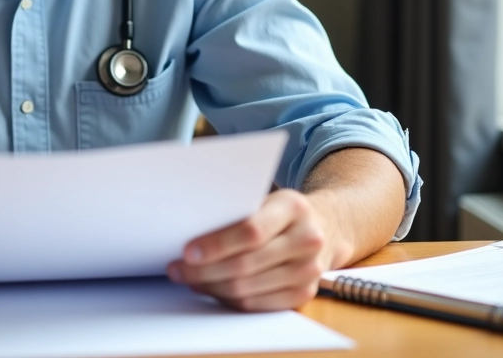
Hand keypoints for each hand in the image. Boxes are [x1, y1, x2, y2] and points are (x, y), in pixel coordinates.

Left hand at [167, 189, 333, 311]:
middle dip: (205, 270)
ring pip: (248, 288)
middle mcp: (307, 239)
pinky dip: (229, 299)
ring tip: (189, 278)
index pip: (251, 231)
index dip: (217, 244)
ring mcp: (309, 270)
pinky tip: (212, 288)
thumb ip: (237, 210)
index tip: (188, 251)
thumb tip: (190, 230)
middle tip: (177, 268)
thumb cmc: (282, 211)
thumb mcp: (265, 198)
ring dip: (212, 286)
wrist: (325, 227)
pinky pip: (257, 304)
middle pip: (246, 264)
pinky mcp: (304, 293)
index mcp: (294, 207)